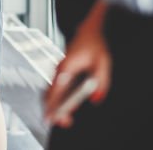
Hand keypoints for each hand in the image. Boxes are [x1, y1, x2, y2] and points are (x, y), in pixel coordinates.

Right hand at [44, 9, 111, 127]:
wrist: (87, 30)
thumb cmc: (94, 44)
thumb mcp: (103, 62)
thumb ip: (101, 81)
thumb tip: (95, 98)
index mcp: (66, 67)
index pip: (55, 90)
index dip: (53, 105)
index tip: (53, 117)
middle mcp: (59, 70)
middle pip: (49, 93)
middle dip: (53, 109)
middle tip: (63, 122)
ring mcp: (58, 71)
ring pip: (51, 91)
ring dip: (55, 105)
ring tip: (65, 118)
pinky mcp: (61, 73)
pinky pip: (55, 88)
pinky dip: (57, 99)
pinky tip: (65, 107)